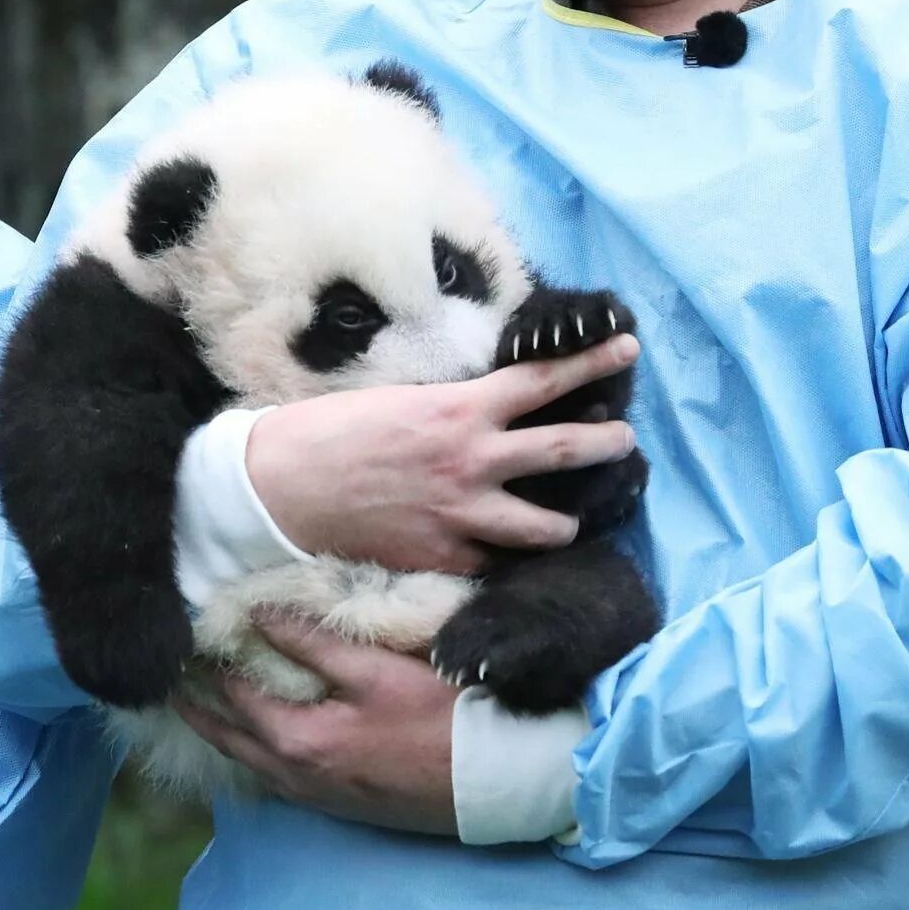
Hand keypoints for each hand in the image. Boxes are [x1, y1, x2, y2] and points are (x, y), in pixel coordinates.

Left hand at [173, 613, 460, 835]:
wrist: (497, 781)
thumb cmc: (442, 717)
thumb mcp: (377, 670)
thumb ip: (314, 643)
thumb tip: (257, 614)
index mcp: (297, 740)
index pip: (233, 691)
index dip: (207, 657)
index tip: (184, 630)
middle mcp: (295, 776)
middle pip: (228, 735)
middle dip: (196, 701)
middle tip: (169, 671)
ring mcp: (316, 796)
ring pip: (249, 760)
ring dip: (220, 728)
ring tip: (196, 700)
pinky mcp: (339, 804)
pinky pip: (274, 776)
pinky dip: (252, 751)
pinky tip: (254, 736)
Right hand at [246, 332, 638, 571]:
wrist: (282, 487)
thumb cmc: (330, 431)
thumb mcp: (400, 399)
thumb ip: (452, 409)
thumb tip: (485, 411)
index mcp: (460, 410)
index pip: (543, 381)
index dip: (591, 362)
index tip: (626, 347)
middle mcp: (473, 461)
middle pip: (565, 451)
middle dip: (607, 442)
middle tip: (625, 438)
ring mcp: (462, 514)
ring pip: (544, 527)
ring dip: (566, 523)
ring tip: (573, 521)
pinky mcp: (443, 556)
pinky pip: (493, 562)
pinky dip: (502, 559)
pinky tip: (505, 557)